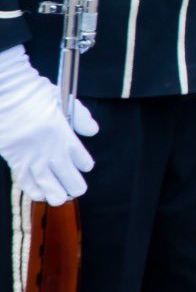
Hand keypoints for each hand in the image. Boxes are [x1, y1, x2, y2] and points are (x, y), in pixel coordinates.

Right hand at [0, 45, 93, 205]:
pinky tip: (39, 195)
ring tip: (60, 198)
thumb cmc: (33, 93)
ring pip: (46, 183)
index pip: (80, 157)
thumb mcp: (63, 99)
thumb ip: (80, 117)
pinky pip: (25, 179)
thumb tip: (92, 132)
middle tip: (77, 190)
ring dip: (55, 193)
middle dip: (74, 185)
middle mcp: (49, 148)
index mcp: (63, 133)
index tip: (85, 166)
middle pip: (67, 175)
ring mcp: (30, 155)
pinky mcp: (14, 158)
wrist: (6, 93)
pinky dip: (33, 189)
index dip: (84, 164)